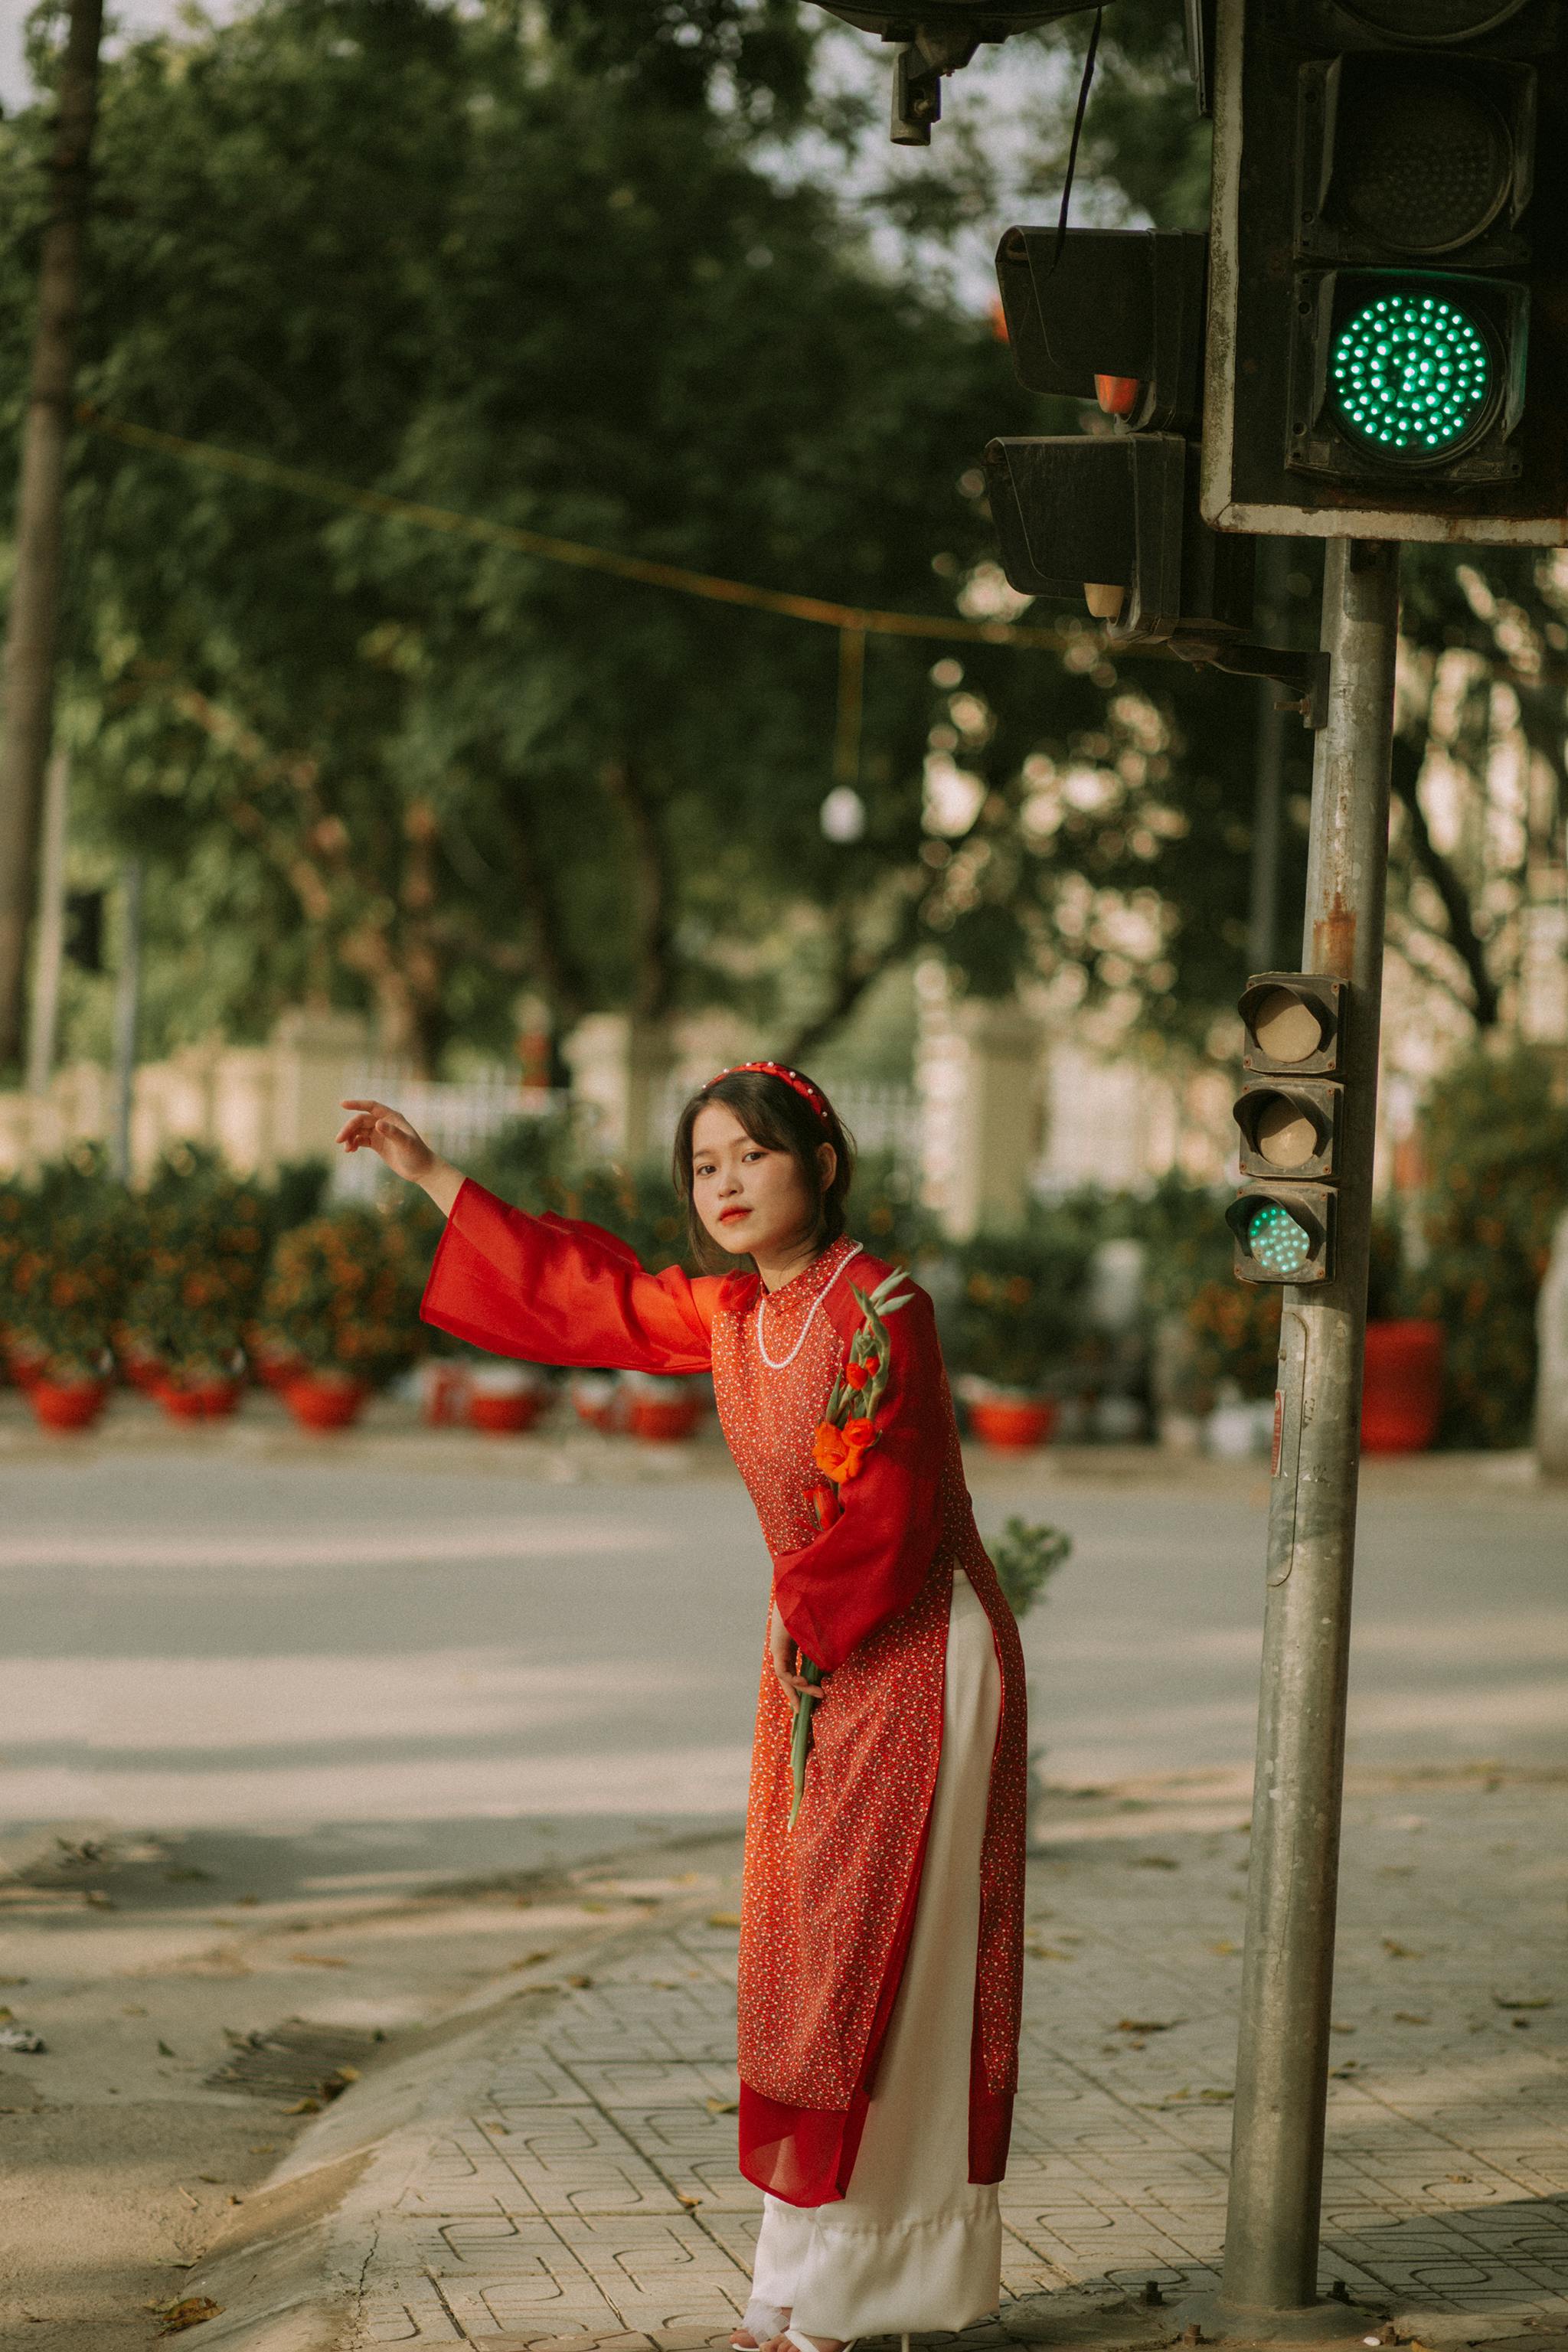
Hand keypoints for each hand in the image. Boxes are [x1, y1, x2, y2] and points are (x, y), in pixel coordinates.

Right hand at [336, 1099, 438, 1184]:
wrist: (422, 1170)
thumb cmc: (417, 1155)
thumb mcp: (406, 1144)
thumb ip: (392, 1133)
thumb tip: (377, 1123)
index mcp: (392, 1117)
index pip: (371, 1106)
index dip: (356, 1104)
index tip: (342, 1104)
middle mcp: (385, 1123)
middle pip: (361, 1120)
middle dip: (348, 1128)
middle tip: (338, 1140)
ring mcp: (380, 1133)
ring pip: (359, 1130)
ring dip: (349, 1137)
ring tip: (346, 1149)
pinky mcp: (377, 1144)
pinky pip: (361, 1140)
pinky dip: (353, 1143)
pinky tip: (350, 1151)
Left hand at [769, 1601, 824, 1715]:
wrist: (804, 1589)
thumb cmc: (816, 1606)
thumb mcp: (823, 1632)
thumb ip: (825, 1648)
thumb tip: (833, 1665)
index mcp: (791, 1643)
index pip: (793, 1669)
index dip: (801, 1684)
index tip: (813, 1694)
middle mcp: (783, 1646)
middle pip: (786, 1677)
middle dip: (796, 1694)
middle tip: (804, 1710)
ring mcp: (778, 1647)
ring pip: (785, 1677)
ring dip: (799, 1689)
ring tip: (816, 1694)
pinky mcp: (777, 1646)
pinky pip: (782, 1671)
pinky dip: (792, 1679)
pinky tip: (804, 1682)